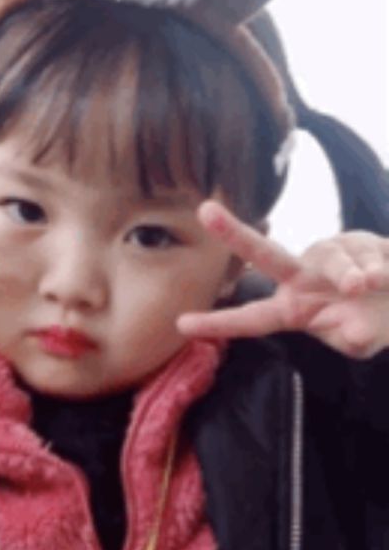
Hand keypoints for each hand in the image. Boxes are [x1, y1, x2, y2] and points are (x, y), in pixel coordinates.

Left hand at [177, 201, 388, 358]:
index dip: (219, 322)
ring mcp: (325, 257)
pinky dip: (378, 268)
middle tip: (204, 210)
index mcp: (291, 309)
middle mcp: (300, 279)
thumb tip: (354, 333)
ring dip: (349, 274)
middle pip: (264, 254)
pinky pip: (365, 252)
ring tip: (364, 286)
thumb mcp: (360, 339)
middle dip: (233, 233)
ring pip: (330, 259)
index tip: (181, 324)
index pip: (251, 318)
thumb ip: (355, 339)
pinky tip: (382, 278)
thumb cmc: (369, 322)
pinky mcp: (355, 241)